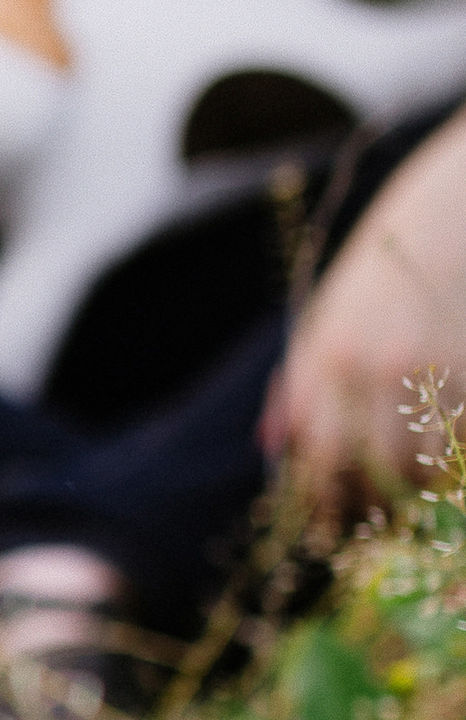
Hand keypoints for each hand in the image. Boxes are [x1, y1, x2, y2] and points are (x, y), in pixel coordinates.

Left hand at [263, 115, 465, 514]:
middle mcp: (375, 367)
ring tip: (421, 492)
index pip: (318, 458)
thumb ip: (301, 378)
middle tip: (383, 520)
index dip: (327, 502)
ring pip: (427, 464)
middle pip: (372, 472)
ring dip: (424, 488)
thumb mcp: (332, 306)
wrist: (462, 195)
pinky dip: (457, 457)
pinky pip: (462, 440)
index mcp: (327, 354)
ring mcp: (434, 368)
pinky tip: (451, 456)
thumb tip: (272, 445)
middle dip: (376, 504)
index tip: (334, 524)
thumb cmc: (394, 252)